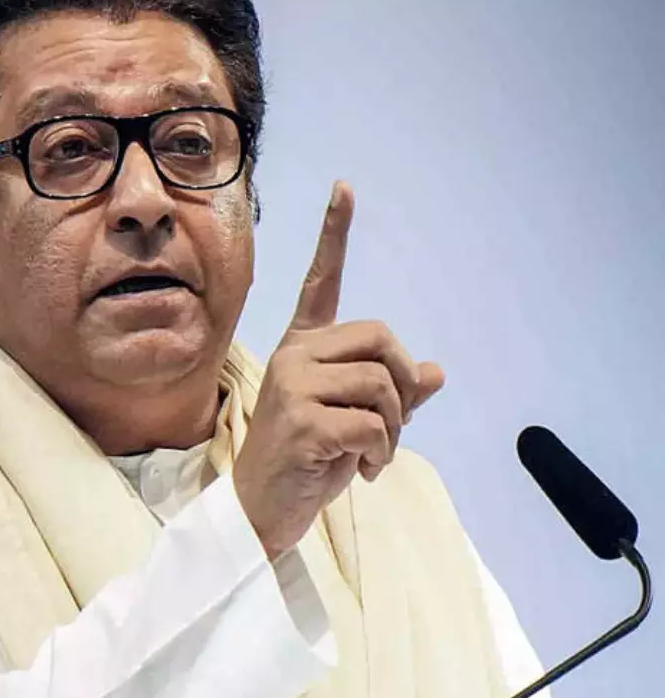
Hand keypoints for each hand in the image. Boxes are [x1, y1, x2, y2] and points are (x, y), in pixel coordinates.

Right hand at [232, 182, 444, 557]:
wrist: (261, 510)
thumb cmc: (307, 463)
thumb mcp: (354, 423)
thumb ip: (392, 395)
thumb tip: (437, 372)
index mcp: (303, 347)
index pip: (322, 281)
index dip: (335, 233)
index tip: (344, 188)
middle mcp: (295, 355)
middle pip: (383, 339)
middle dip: (401, 386)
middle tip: (388, 425)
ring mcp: (293, 384)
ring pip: (385, 386)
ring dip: (393, 431)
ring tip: (367, 456)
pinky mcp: (301, 419)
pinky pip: (375, 425)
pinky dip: (381, 454)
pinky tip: (359, 470)